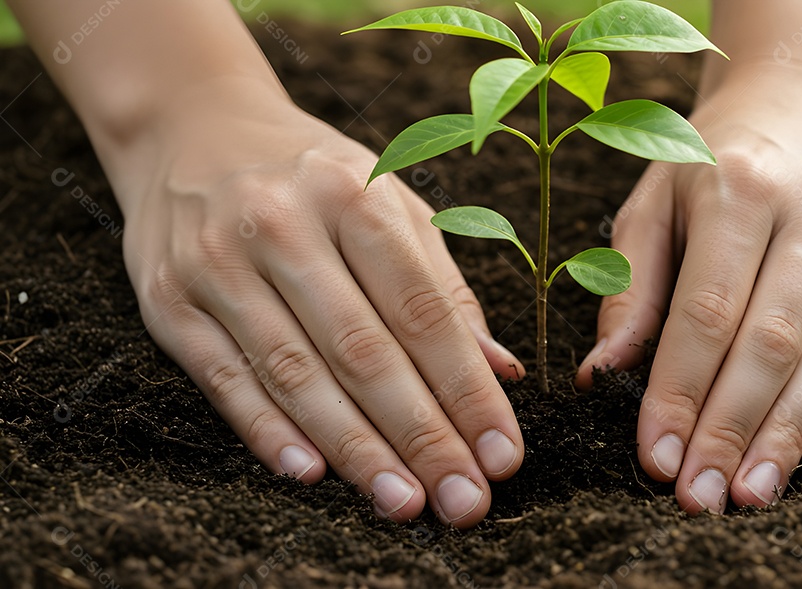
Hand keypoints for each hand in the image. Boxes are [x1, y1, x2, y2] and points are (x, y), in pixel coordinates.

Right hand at [113, 77, 522, 525]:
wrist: (190, 129)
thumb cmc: (314, 179)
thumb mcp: (390, 204)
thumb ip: (445, 287)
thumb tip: (501, 371)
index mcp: (354, 194)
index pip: (424, 311)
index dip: (467, 390)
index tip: (502, 454)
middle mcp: (283, 224)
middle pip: (364, 351)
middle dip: (422, 436)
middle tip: (464, 500)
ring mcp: (218, 263)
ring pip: (297, 375)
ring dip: (356, 450)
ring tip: (404, 503)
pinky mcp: (168, 300)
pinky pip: (225, 379)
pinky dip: (269, 432)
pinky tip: (313, 475)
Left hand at [576, 65, 801, 512]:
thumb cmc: (709, 162)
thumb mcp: (652, 204)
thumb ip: (630, 289)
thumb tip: (599, 375)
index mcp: (740, 189)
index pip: (707, 311)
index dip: (680, 391)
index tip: (655, 457)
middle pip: (771, 343)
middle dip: (730, 428)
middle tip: (699, 496)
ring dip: (784, 436)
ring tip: (748, 495)